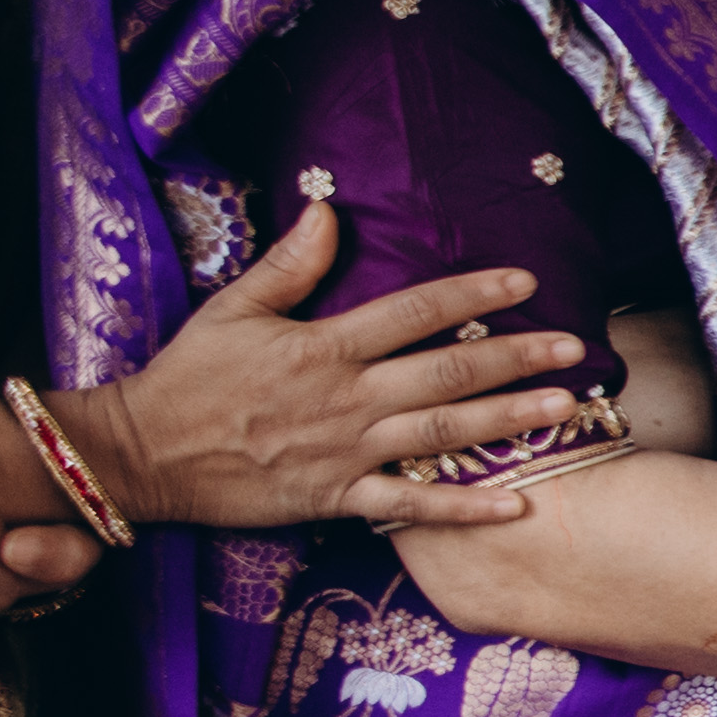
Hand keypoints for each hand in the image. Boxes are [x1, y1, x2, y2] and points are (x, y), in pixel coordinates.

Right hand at [68, 201, 594, 532]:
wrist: (140, 454)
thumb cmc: (188, 377)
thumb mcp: (232, 309)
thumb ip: (288, 262)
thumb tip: (328, 207)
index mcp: (325, 346)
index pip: (415, 310)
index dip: (473, 292)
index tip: (525, 279)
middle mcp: (346, 398)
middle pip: (447, 372)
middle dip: (517, 357)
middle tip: (575, 347)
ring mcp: (346, 451)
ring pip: (442, 433)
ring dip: (509, 421)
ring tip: (566, 407)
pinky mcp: (336, 498)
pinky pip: (410, 506)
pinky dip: (463, 510)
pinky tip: (516, 506)